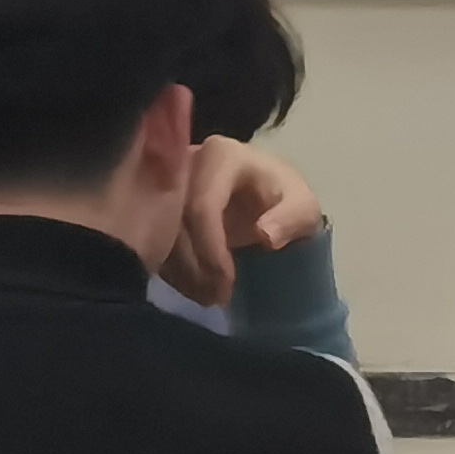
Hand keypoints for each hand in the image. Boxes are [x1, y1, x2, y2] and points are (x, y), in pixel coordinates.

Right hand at [162, 137, 322, 307]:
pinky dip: (171, 269)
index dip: (210, 248)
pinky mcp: (155, 201)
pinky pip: (150, 237)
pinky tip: (193, 288)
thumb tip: (265, 236)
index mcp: (220, 156)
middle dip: (192, 264)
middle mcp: (184, 161)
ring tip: (208, 297)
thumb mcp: (303, 207)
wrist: (263, 194)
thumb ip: (292, 218)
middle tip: (215, 298)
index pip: (202, 204)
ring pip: (156, 230)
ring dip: (180, 271)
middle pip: (172, 219)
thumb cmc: (284, 199)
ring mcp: (164, 180)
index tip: (226, 282)